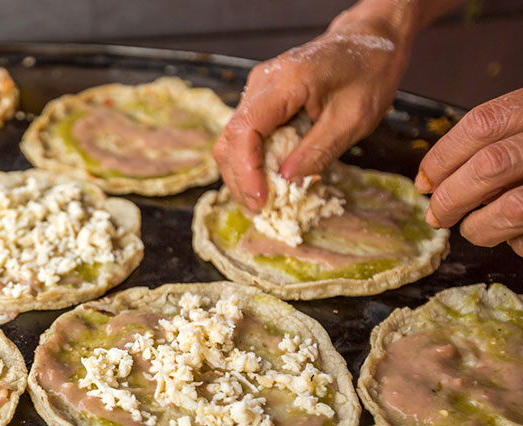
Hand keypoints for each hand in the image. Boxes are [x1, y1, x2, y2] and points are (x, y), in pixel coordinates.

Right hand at [213, 8, 413, 210]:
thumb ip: (318, 150)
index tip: (261, 200)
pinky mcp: (262, 99)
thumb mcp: (354, 118)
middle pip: (230, 138)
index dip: (246, 171)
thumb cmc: (369, 74)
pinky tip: (267, 181)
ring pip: (232, 139)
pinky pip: (246, 134)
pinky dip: (251, 161)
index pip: (245, 130)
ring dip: (243, 174)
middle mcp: (261, 83)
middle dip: (240, 180)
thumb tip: (286, 181)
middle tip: (261, 211)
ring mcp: (257, 89)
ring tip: (263, 202)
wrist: (370, 41)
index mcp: (285, 82)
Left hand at [416, 88, 522, 255]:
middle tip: (437, 216)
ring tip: (475, 228)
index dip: (443, 158)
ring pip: (512, 208)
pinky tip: (517, 234)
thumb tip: (432, 183)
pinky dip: (516, 243)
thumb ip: (491, 143)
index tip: (424, 182)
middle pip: (489, 165)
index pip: (482, 125)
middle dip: (451, 198)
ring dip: (480, 227)